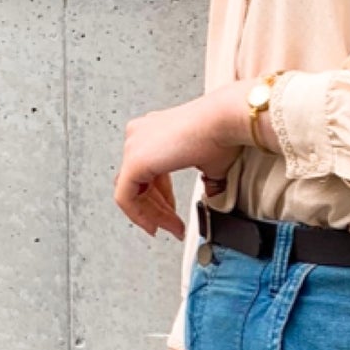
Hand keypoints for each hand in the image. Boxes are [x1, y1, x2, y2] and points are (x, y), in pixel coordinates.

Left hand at [113, 82, 251, 238]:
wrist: (224, 121)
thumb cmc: (222, 133)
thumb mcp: (210, 165)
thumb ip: (203, 182)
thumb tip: (211, 197)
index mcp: (155, 131)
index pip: (147, 173)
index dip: (160, 199)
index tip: (171, 215)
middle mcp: (140, 135)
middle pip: (137, 184)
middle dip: (157, 210)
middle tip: (173, 226)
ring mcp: (135, 145)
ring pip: (131, 193)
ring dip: (152, 215)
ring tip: (172, 228)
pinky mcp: (134, 161)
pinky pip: (125, 197)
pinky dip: (138, 215)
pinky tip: (154, 226)